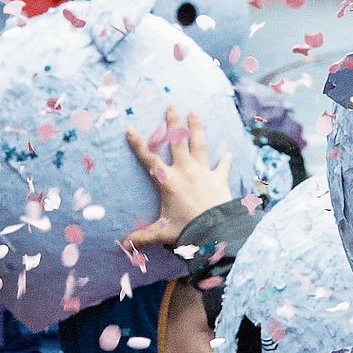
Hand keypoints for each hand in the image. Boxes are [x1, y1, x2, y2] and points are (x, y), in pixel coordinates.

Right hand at [125, 106, 234, 250]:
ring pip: (199, 145)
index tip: (130, 129)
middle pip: (177, 142)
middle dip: (173, 123)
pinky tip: (228, 153)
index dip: (138, 144)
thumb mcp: (163, 233)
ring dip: (196, 128)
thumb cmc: (188, 230)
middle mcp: (185, 171)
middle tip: (171, 106)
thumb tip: (124, 246)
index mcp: (168, 181)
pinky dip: (225, 161)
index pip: (148, 159)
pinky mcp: (220, 180)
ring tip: (194, 113)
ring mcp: (204, 173)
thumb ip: (143, 237)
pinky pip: (222, 167)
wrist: (218, 232)